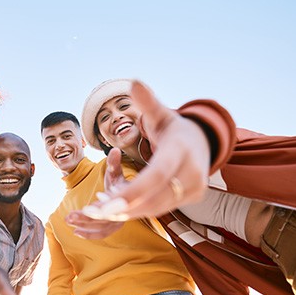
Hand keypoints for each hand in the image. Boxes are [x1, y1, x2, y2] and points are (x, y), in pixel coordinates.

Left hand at [71, 149, 126, 237]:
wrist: (132, 194)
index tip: (84, 209)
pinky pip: (103, 233)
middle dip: (86, 219)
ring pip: (102, 227)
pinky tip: (76, 232)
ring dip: (85, 226)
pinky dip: (90, 234)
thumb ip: (114, 163)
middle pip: (105, 219)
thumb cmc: (120, 181)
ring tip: (68, 221)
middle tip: (68, 217)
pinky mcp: (114, 226)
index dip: (98, 209)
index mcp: (125, 199)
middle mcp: (123, 212)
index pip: (112, 207)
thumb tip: (115, 150)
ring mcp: (120, 221)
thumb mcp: (117, 172)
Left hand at [83, 80, 209, 220]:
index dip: (134, 191)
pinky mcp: (191, 198)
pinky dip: (137, 210)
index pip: (157, 175)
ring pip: (157, 208)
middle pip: (155, 198)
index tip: (109, 202)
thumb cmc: (173, 127)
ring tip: (99, 210)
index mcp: (182, 150)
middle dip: (123, 207)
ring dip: (127, 212)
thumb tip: (134, 82)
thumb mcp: (161, 113)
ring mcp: (195, 189)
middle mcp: (193, 173)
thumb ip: (147, 102)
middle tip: (93, 211)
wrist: (203, 141)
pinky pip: (161, 209)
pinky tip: (114, 209)